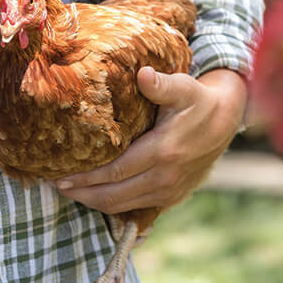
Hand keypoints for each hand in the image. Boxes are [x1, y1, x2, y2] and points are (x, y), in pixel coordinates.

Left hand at [56, 67, 245, 217]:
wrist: (226, 120)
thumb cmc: (198, 101)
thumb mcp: (184, 88)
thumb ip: (161, 84)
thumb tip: (142, 74)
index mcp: (163, 152)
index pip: (115, 171)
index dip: (85, 177)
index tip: (60, 174)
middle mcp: (165, 177)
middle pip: (114, 195)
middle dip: (82, 193)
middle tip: (56, 185)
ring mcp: (170, 190)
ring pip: (123, 205)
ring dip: (94, 202)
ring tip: (71, 192)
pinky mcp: (173, 196)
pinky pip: (137, 208)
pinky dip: (114, 206)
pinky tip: (98, 196)